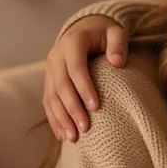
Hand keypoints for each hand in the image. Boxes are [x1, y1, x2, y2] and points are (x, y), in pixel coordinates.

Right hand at [42, 14, 130, 141]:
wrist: (85, 29)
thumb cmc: (105, 34)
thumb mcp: (116, 32)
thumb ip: (119, 44)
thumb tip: (117, 62)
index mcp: (72, 43)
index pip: (75, 68)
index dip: (84, 88)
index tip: (96, 107)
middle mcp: (56, 56)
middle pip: (61, 86)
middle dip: (72, 108)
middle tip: (85, 128)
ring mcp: (50, 69)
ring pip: (51, 96)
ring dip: (60, 118)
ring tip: (72, 138)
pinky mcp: (49, 81)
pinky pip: (48, 102)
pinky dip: (54, 119)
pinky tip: (62, 135)